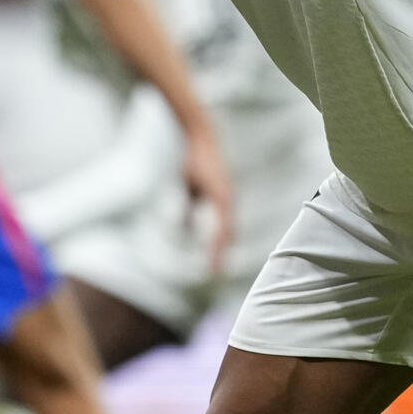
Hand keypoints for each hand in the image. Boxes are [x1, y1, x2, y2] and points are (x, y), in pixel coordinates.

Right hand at [181, 126, 233, 274]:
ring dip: (220, 251)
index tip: (213, 268)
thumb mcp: (189, 187)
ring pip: (226, 232)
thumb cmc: (194, 159)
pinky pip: (221, 220)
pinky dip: (218, 237)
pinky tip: (215, 248)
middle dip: (220, 257)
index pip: (223, 232)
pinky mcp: (222, 193)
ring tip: (214, 270)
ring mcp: (227, 198)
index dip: (218, 250)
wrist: (198, 137)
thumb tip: (184, 226)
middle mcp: (228, 202)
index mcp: (222, 202)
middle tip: (215, 277)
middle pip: (228, 236)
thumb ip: (188, 206)